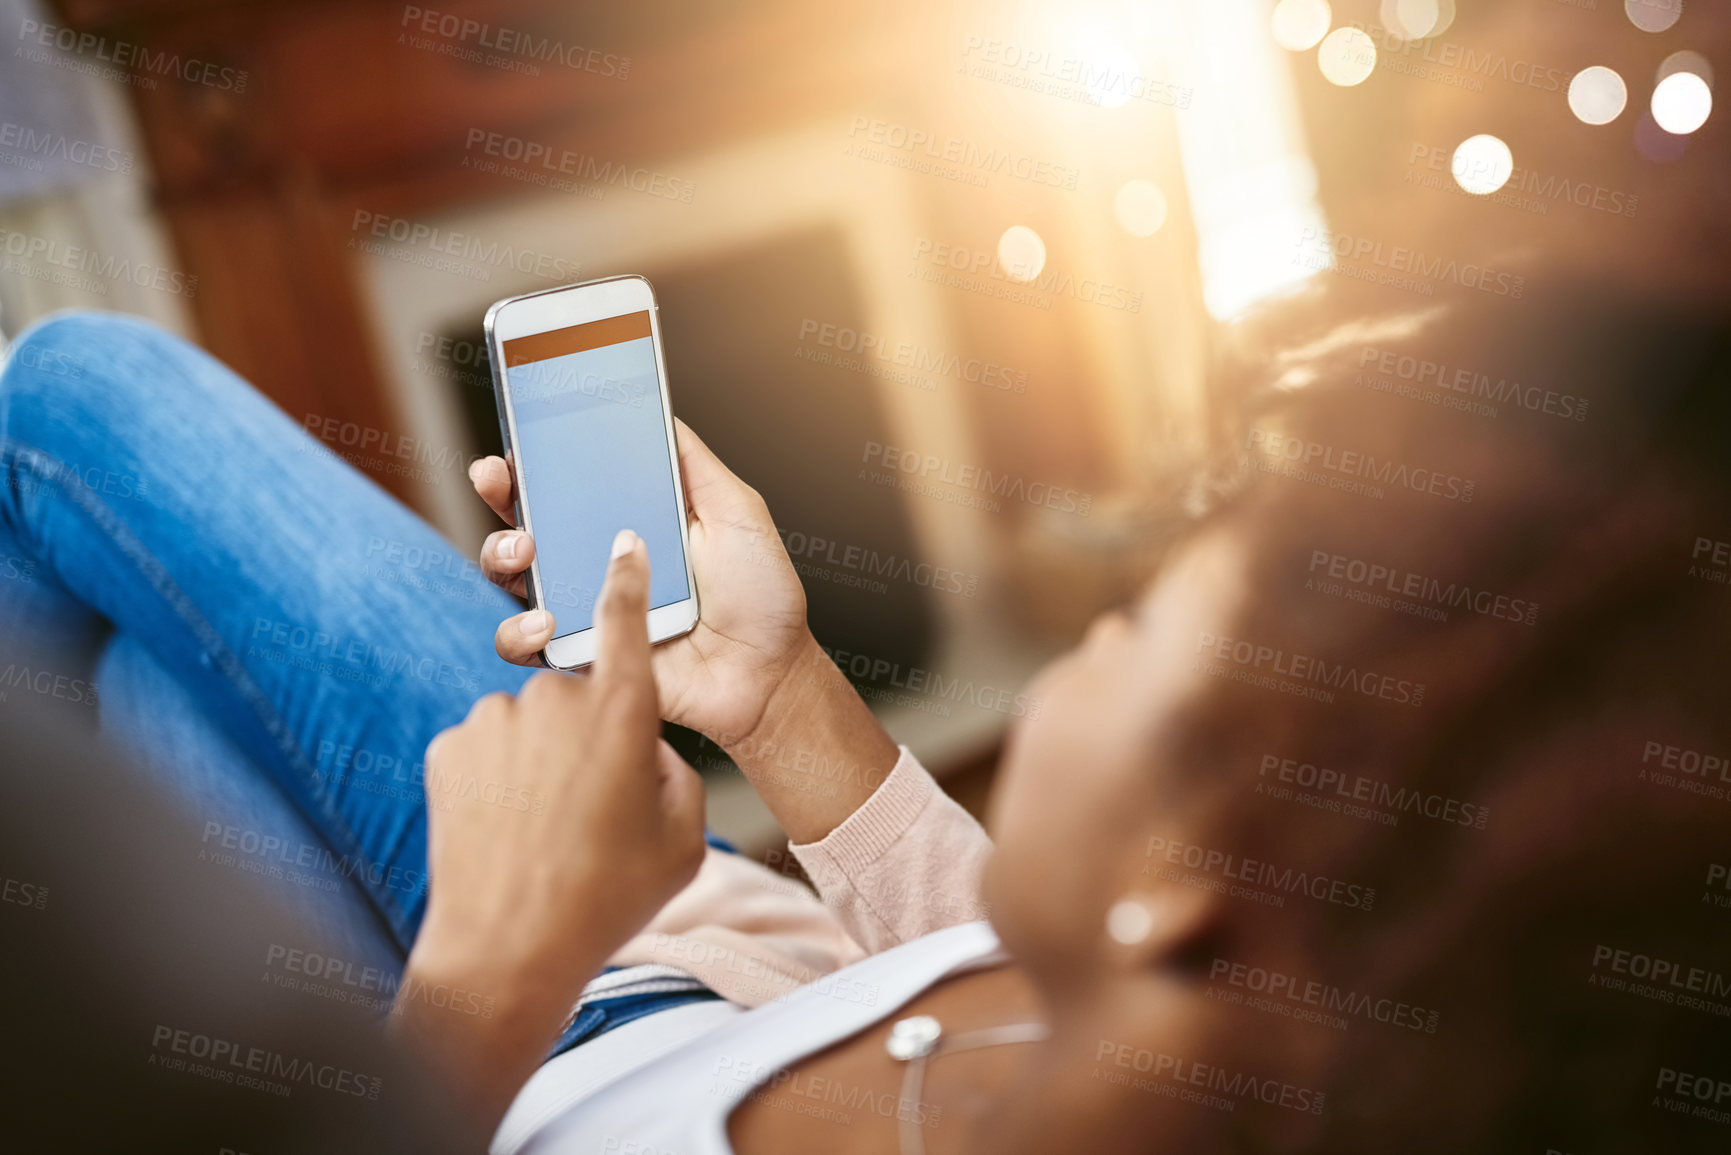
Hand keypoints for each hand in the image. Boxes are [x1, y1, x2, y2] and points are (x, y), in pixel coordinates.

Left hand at [396, 531, 705, 1124]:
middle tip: (595, 807)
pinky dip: (498, 779)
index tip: (624, 542)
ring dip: (541, 761)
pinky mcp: (449, 746)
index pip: (627, 620)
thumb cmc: (607, 898)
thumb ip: (673, 771)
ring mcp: (495, 718)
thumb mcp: (683, 838)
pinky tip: (507, 830)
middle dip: (590, 736)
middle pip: (580, 694)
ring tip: (547, 831)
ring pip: (530, 722)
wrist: (506, 950)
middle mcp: (556, 700)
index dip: (628, 578)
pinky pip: (486, 747)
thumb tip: (642, 748)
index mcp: (624, 713)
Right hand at [470, 420, 813, 746]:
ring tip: (526, 549)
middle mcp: (596, 560)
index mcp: (629, 520)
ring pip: (511, 576)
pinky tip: (547, 621)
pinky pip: (525, 645)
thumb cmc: (762, 597)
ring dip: (502, 553)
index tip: (518, 435)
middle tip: (496, 477)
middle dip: (500, 491)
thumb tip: (654, 409)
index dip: (536, 457)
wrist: (769, 675)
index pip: (568, 480)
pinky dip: (521, 632)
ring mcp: (584, 607)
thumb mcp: (738, 512)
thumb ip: (694, 464)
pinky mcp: (580, 656)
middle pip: (525, 517)